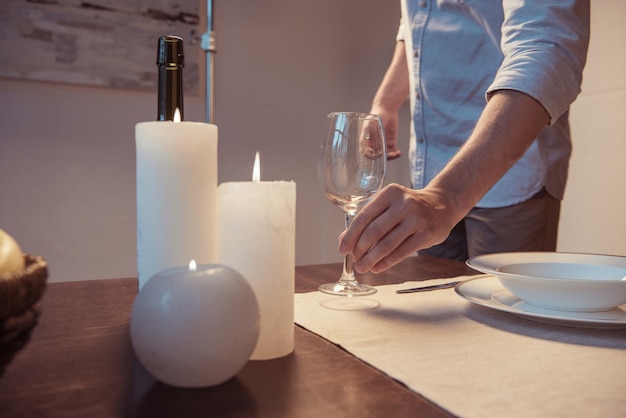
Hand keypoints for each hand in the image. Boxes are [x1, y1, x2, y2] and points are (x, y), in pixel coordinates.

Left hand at [338, 184, 458, 273]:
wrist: (442, 204)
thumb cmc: (408, 206)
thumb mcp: (389, 204)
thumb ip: (368, 218)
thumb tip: (344, 239)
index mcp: (390, 193)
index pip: (364, 216)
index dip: (351, 235)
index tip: (342, 249)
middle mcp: (404, 204)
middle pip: (374, 231)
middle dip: (360, 249)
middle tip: (354, 259)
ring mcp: (417, 219)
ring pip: (387, 244)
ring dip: (371, 259)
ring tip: (362, 267)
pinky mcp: (426, 234)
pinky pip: (401, 252)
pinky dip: (386, 262)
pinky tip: (377, 267)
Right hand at [371, 107, 401, 159]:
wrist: (386, 109)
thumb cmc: (376, 115)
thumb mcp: (371, 124)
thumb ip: (371, 134)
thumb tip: (371, 146)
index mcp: (366, 141)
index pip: (366, 152)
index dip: (370, 156)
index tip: (376, 157)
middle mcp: (374, 144)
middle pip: (377, 156)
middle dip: (383, 158)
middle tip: (389, 155)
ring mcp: (382, 143)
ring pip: (386, 154)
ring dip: (391, 156)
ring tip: (396, 154)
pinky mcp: (391, 142)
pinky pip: (393, 150)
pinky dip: (396, 153)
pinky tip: (399, 152)